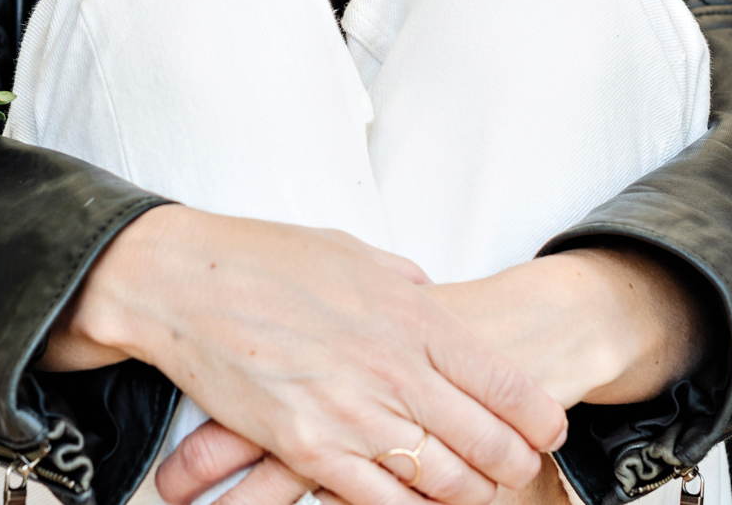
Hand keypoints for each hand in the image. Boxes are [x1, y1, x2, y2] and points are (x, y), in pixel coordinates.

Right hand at [148, 244, 707, 504]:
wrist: (184, 281)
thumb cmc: (263, 257)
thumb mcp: (352, 251)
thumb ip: (403, 284)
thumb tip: (432, 300)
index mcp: (410, 315)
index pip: (502, 383)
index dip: (537, 416)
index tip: (548, 427)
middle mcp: (391, 368)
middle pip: (485, 441)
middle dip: (513, 463)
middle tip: (520, 467)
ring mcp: (350, 413)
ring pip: (440, 478)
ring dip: (469, 491)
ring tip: (478, 489)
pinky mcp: (307, 448)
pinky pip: (377, 498)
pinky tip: (418, 500)